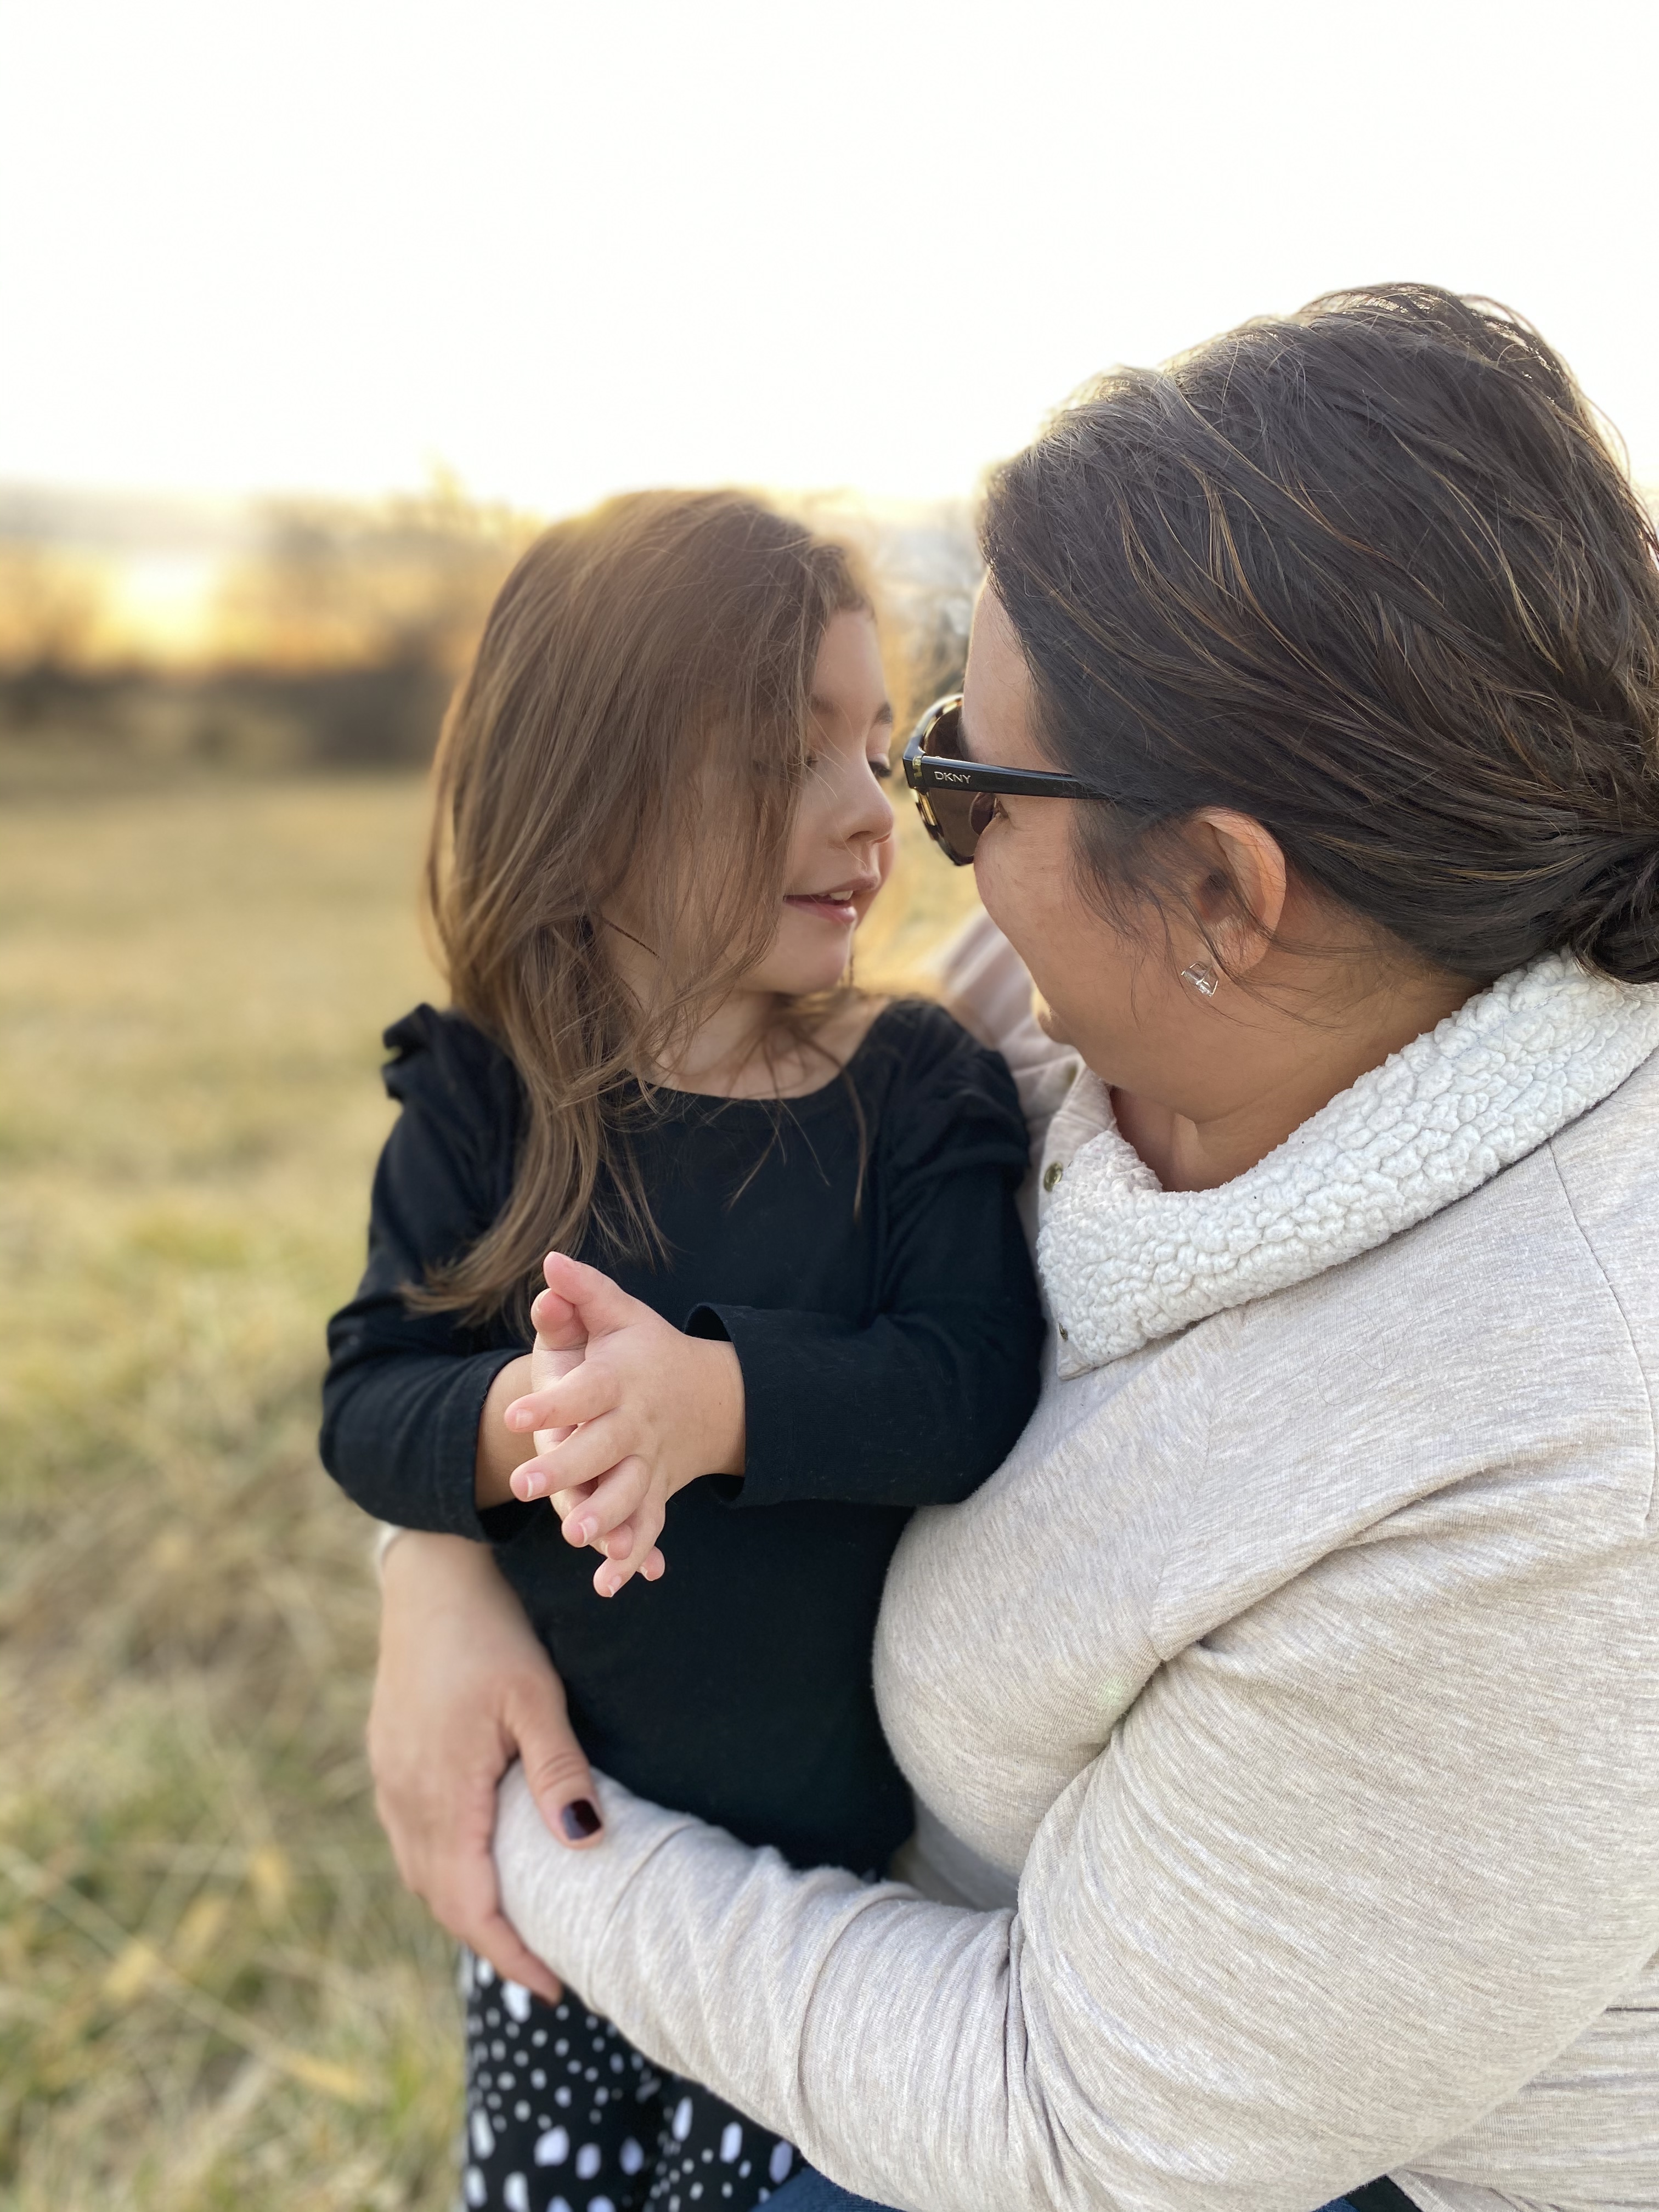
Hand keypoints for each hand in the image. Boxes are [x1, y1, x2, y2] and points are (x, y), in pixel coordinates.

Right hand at [368, 1530, 605, 2001]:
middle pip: (442, 1899)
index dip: (511, 1953)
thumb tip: (586, 1845)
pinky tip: (474, 1864)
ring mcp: (389, 1778)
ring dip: (464, 1906)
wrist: (431, 1575)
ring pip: (421, 1871)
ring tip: (516, 1928)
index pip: (471, 1905)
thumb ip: (558, 1772)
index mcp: (441, 1791)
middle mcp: (404, 1797)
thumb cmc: (492, 1629)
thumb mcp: (536, 1697)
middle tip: (547, 1968)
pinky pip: (411, 1838)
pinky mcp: (387, 1757)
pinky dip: (443, 1869)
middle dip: (491, 1941)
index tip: (554, 1986)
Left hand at [503, 1252, 745, 1597]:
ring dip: (605, 1517)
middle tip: (524, 1484)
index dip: (551, 1401)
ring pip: (629, 1494)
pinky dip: (633, 1557)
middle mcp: (635, 1425)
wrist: (707, 1394)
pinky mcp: (655, 1494)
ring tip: (575, 1535)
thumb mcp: (619, 1316)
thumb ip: (583, 1295)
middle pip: (601, 1449)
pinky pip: (647, 1528)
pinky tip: (610, 1583)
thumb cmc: (645, 1350)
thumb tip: (549, 1264)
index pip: (584, 1390)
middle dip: (565, 1468)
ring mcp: (649, 1464)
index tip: (515, 1411)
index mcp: (620, 1381)